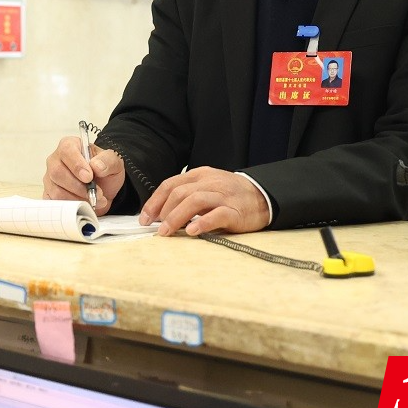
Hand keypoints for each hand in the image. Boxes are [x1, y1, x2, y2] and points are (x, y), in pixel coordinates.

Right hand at [43, 136, 123, 215]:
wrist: (104, 189)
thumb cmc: (104, 171)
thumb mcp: (114, 162)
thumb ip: (108, 160)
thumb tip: (96, 165)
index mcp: (69, 146)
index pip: (66, 151)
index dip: (76, 165)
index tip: (89, 177)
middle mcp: (56, 160)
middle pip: (57, 173)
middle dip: (79, 187)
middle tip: (97, 192)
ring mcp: (50, 178)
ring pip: (56, 191)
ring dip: (78, 198)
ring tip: (94, 200)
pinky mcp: (50, 194)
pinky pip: (55, 203)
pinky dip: (70, 207)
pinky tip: (83, 205)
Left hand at [140, 166, 269, 235]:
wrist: (262, 196)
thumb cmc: (230, 195)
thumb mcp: (207, 187)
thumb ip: (187, 195)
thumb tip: (160, 213)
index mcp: (200, 175)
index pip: (170, 184)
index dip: (154, 201)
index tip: (145, 217)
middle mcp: (209, 183)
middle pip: (179, 193)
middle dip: (162, 211)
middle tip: (155, 228)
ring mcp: (222, 196)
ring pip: (194, 201)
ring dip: (176, 217)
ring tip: (166, 232)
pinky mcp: (235, 211)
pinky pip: (216, 215)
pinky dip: (202, 223)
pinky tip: (191, 232)